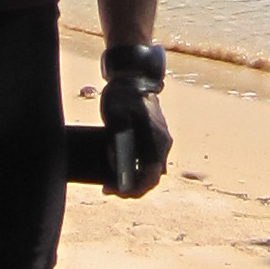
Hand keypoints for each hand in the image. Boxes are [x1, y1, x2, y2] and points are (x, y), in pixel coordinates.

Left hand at [98, 71, 171, 197]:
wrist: (133, 77)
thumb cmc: (123, 95)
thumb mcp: (114, 116)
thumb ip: (115, 140)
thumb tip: (113, 163)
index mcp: (157, 141)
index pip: (150, 176)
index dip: (133, 189)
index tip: (114, 191)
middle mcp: (162, 145)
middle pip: (149, 177)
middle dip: (129, 187)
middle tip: (107, 189)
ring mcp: (158, 142)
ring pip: (147, 170)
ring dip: (130, 179)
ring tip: (109, 182)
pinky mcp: (151, 139)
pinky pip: (144, 160)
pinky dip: (131, 168)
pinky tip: (114, 169)